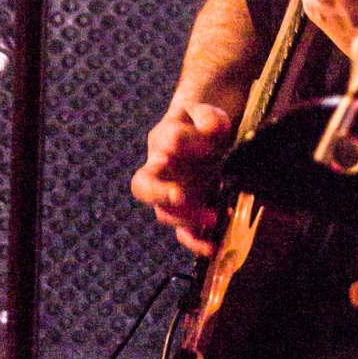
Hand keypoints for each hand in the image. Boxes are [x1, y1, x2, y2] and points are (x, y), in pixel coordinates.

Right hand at [131, 101, 230, 255]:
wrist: (210, 138)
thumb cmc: (204, 124)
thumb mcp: (207, 112)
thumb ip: (209, 116)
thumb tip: (211, 131)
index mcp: (164, 140)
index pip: (168, 140)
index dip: (187, 142)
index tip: (210, 143)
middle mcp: (161, 171)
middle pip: (144, 186)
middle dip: (159, 193)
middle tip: (179, 196)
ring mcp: (172, 195)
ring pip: (163, 213)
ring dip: (186, 218)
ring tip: (213, 218)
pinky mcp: (188, 213)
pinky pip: (183, 233)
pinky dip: (196, 242)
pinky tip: (213, 246)